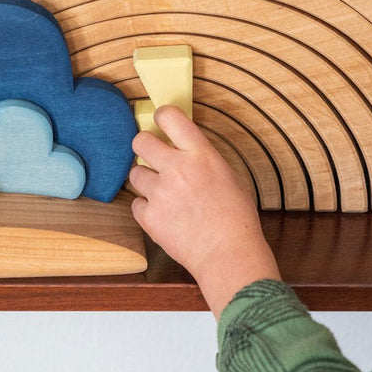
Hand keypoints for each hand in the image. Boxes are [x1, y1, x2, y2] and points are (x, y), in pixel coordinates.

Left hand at [130, 106, 279, 317]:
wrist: (228, 255)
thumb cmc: (236, 218)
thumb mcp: (227, 175)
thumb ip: (202, 159)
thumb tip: (183, 149)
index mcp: (201, 154)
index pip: (170, 116)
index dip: (162, 117)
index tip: (161, 123)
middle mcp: (177, 168)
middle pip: (140, 141)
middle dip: (145, 147)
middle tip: (153, 158)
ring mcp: (160, 192)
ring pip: (135, 173)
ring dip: (146, 181)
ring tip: (164, 195)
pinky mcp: (149, 216)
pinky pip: (136, 203)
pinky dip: (146, 209)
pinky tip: (164, 216)